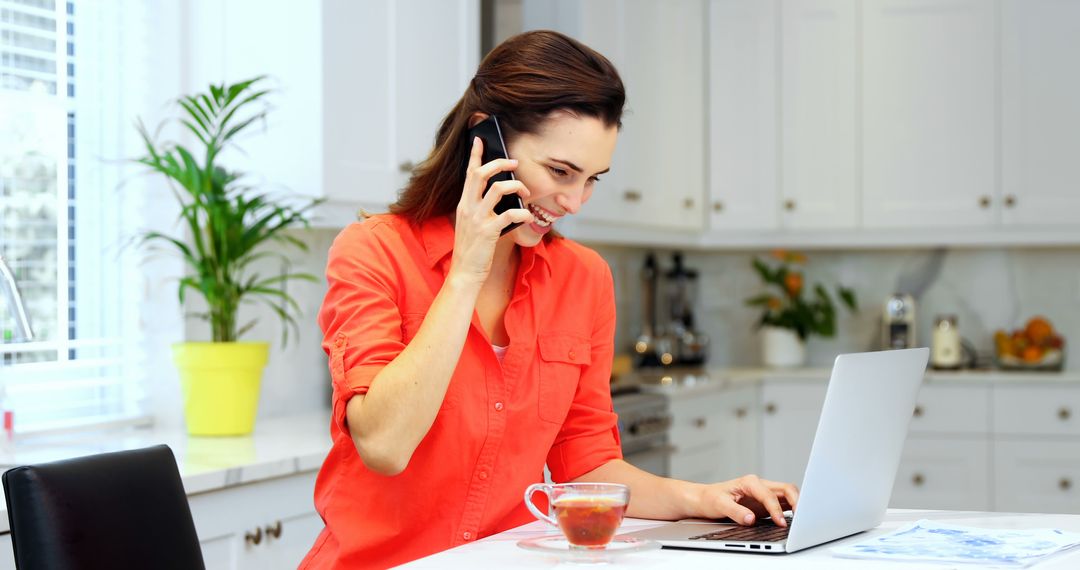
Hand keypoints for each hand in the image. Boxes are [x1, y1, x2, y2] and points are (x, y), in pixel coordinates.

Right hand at [448, 136, 533, 284]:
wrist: (464, 273)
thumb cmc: (473, 250)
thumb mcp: (472, 225)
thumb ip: (482, 209)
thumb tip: (503, 195)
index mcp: (464, 204)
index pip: (468, 174)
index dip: (475, 155)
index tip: (480, 139)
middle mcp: (468, 208)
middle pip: (481, 174)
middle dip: (499, 163)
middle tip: (514, 162)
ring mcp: (478, 219)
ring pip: (499, 189)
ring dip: (517, 186)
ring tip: (525, 192)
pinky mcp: (489, 232)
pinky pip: (510, 214)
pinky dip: (523, 213)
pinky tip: (527, 216)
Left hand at [693, 474, 798, 526]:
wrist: (704, 499)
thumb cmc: (710, 498)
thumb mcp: (719, 504)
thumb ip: (735, 511)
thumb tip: (751, 519)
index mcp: (749, 482)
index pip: (769, 495)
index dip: (776, 509)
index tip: (780, 522)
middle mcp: (759, 485)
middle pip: (786, 489)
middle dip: (797, 501)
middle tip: (802, 518)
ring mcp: (764, 493)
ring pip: (788, 494)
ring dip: (797, 504)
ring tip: (802, 520)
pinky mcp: (765, 503)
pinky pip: (783, 503)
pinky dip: (792, 509)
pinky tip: (794, 520)